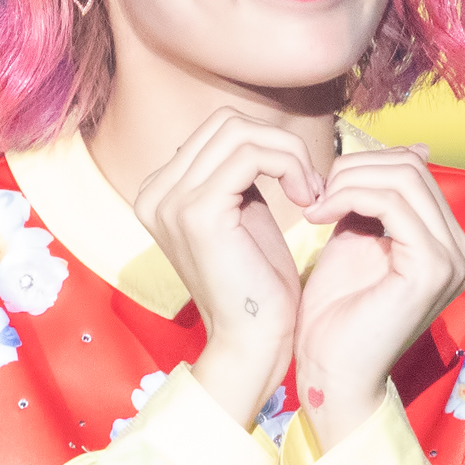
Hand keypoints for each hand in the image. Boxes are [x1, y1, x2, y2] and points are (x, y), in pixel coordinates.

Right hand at [125, 107, 316, 426]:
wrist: (251, 340)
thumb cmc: (257, 285)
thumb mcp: (244, 216)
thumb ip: (238, 175)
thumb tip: (259, 133)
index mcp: (159, 193)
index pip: (217, 131)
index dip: (267, 145)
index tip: (299, 182)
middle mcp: (153, 193)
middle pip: (226, 123)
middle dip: (279, 144)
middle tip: (310, 186)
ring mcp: (169, 201)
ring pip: (241, 132)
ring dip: (289, 154)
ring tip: (311, 192)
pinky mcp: (196, 211)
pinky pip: (251, 154)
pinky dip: (289, 165)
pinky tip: (306, 198)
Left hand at [291, 144, 464, 442]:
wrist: (329, 372)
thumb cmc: (335, 315)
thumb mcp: (356, 241)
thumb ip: (372, 201)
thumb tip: (400, 153)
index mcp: (450, 245)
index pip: (415, 173)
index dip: (364, 167)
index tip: (322, 188)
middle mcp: (464, 251)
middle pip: (412, 169)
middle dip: (355, 170)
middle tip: (314, 194)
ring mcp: (453, 260)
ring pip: (403, 178)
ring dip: (347, 182)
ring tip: (314, 206)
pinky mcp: (431, 268)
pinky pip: (392, 203)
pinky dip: (350, 197)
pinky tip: (318, 216)